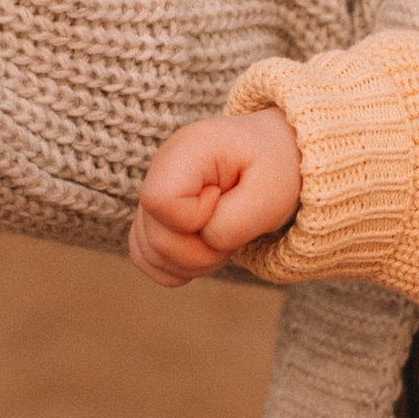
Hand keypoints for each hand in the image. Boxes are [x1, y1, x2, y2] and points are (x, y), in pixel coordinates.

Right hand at [129, 111, 302, 288]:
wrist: (273, 154)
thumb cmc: (273, 168)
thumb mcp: (270, 193)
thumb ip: (236, 222)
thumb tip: (206, 241)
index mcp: (185, 150)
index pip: (160, 201)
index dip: (194, 218)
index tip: (224, 201)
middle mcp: (159, 169)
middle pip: (155, 237)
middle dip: (199, 252)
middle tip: (233, 230)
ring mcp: (153, 193)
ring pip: (147, 252)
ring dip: (190, 262)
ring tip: (222, 238)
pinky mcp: (153, 216)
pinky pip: (145, 257)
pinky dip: (175, 266)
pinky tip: (204, 250)